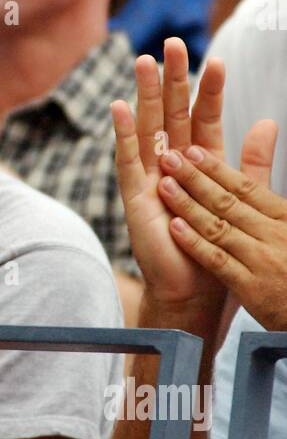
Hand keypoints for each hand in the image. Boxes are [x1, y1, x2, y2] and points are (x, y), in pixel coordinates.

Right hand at [111, 37, 229, 316]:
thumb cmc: (216, 247)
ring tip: (144, 60)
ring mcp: (151, 175)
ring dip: (146, 94)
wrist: (195, 287)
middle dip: (173, 78)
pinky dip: (123, 133)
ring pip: (149, 126)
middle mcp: (172, 162)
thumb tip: (267, 121)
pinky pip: (128, 158)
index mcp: (199, 161)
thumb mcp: (242, 197)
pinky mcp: (135, 194)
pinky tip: (119, 106)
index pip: (204, 117)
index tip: (216, 60)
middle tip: (172, 42)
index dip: (209, 90)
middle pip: (172, 112)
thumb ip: (252, 161)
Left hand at [153, 125, 286, 328]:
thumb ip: (269, 202)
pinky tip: (174, 228)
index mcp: (285, 218)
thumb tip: (268, 153)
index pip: (246, 187)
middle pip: (228, 201)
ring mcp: (261, 261)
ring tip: (164, 185)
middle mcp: (273, 235)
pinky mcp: (251, 288)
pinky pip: (218, 260)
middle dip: (196, 177)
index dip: (216, 168)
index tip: (193, 150)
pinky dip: (195, 243)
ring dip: (189, 204)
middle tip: (169, 157)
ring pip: (219, 226)